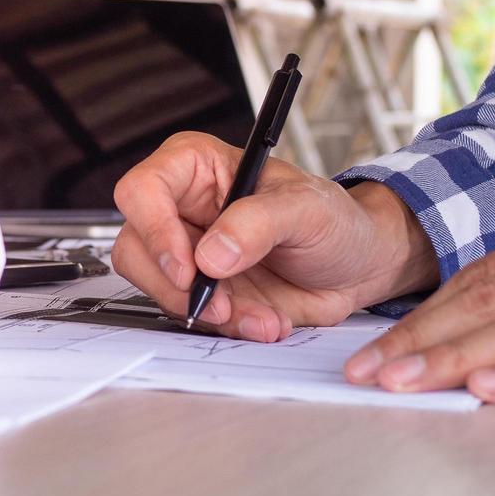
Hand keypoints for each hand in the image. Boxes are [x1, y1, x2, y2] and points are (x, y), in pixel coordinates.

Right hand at [111, 132, 438, 340]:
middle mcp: (181, 209)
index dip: (155, 230)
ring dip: (208, 313)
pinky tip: (264, 320)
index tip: (189, 268)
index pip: (142, 190)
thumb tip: (212, 254)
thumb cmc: (333, 220)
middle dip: (176, 287)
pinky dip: (227, 327)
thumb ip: (259, 222)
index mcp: (196, 168)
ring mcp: (187, 253)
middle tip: (220, 306)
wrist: (358, 266)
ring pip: (157, 288)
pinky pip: (189, 315)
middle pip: (136, 247)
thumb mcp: (307, 208)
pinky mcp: (201, 292)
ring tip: (259, 317)